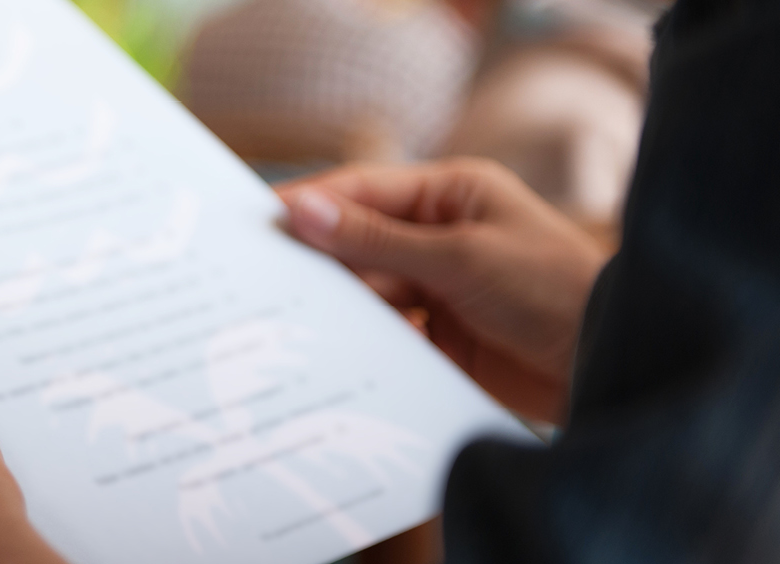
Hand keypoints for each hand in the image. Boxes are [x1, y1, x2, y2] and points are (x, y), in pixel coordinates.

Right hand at [276, 158, 609, 422]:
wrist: (615, 366)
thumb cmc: (555, 290)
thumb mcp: (461, 257)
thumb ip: (377, 239)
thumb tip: (302, 209)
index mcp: (450, 194)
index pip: (362, 191)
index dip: (309, 204)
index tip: (256, 222)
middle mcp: (438, 236)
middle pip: (355, 243)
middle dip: (313, 260)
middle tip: (255, 277)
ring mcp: (436, 288)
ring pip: (363, 291)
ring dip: (331, 304)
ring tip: (280, 320)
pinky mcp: (436, 337)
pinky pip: (380, 333)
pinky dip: (354, 341)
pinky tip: (321, 350)